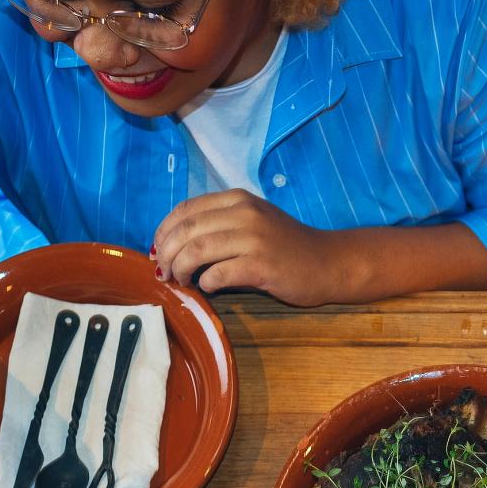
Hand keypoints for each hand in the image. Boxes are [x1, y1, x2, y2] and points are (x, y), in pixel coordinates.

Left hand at [152, 191, 347, 306]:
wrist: (328, 263)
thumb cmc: (286, 247)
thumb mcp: (252, 223)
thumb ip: (219, 226)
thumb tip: (175, 244)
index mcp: (237, 199)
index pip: (185, 210)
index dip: (164, 231)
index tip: (159, 250)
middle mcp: (244, 213)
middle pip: (186, 230)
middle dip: (167, 253)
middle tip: (165, 272)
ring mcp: (254, 238)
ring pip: (197, 250)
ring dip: (181, 269)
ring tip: (181, 281)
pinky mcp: (262, 265)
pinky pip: (219, 274)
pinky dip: (206, 283)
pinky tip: (208, 287)